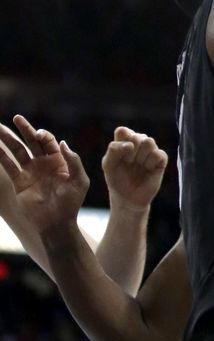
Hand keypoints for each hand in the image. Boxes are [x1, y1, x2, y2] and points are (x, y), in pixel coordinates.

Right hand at [0, 116, 88, 233]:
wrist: (57, 223)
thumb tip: (62, 142)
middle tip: (16, 117)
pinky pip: (9, 167)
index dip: (43, 135)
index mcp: (59, 161)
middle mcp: (43, 164)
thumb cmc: (71, 203)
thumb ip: (73, 161)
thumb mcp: (79, 181)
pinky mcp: (20, 183)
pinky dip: (2, 158)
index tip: (38, 135)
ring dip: (8, 140)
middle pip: (31, 142)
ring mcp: (30, 172)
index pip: (48, 142)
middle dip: (24, 129)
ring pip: (18, 152)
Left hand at [102, 128, 167, 212]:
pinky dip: (151, 163)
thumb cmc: (117, 179)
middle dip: (130, 154)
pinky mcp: (161, 159)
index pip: (123, 131)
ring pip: (149, 142)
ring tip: (138, 166)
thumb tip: (131, 145)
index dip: (121, 144)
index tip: (119, 158)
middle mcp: (139, 142)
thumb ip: (113, 150)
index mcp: (125, 140)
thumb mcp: (108, 165)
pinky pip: (158, 154)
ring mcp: (151, 150)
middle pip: (136, 137)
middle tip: (129, 164)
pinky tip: (148, 170)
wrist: (128, 198)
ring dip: (141, 158)